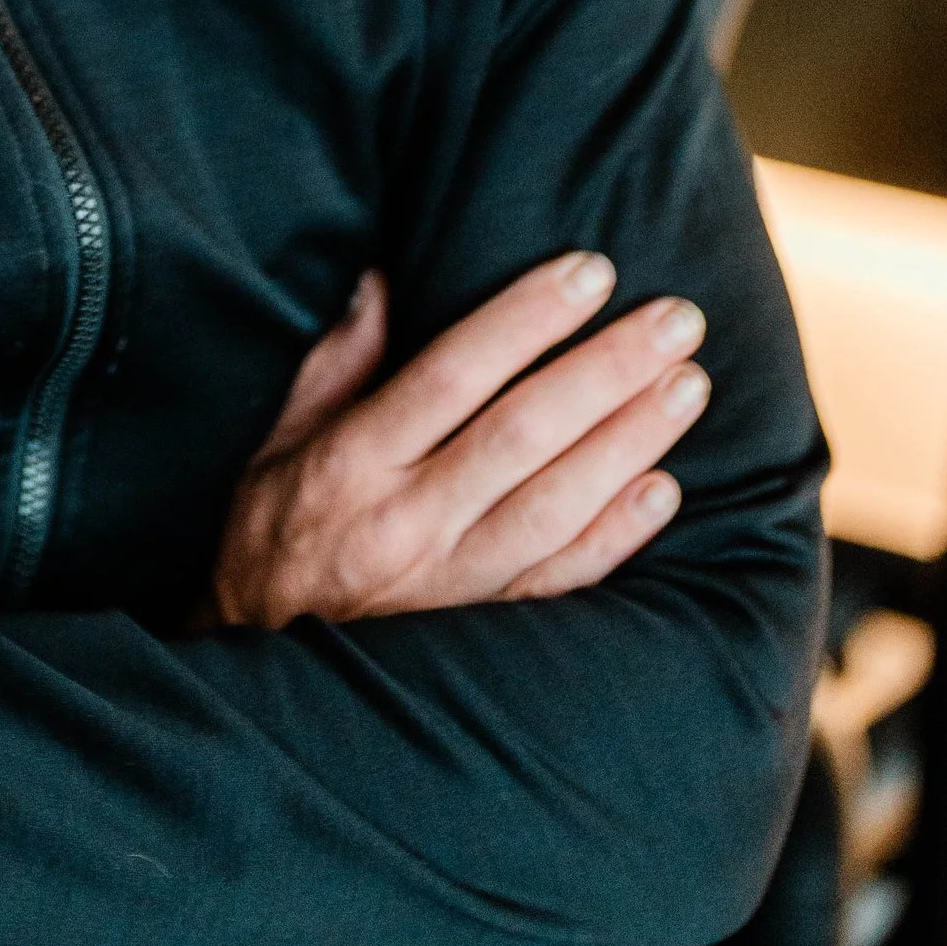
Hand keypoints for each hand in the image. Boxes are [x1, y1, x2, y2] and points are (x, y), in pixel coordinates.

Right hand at [209, 252, 707, 631]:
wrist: (259, 673)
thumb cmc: (272, 535)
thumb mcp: (280, 440)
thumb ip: (339, 361)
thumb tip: (384, 274)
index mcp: (351, 460)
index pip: (451, 373)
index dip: (525, 319)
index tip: (590, 272)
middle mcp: (404, 520)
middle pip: (522, 432)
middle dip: (607, 370)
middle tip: (676, 320)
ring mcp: (446, 584)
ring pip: (555, 505)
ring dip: (630, 441)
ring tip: (688, 386)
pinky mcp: (477, 635)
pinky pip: (558, 582)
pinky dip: (615, 538)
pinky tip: (665, 491)